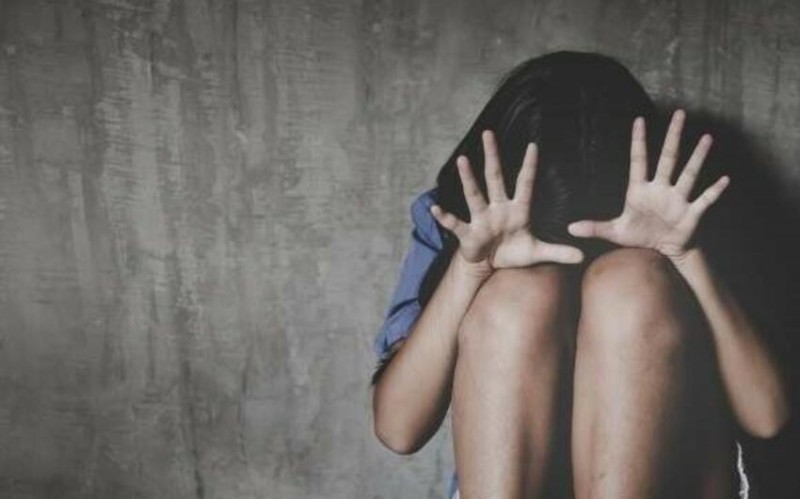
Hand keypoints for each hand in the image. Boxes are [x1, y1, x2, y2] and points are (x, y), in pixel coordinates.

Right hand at [429, 130, 584, 273]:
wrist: (490, 265)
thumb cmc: (513, 253)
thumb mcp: (537, 253)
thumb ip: (558, 252)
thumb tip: (583, 256)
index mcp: (517, 210)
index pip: (525, 184)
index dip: (529, 166)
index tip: (533, 145)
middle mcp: (497, 208)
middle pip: (495, 178)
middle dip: (492, 156)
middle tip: (488, 133)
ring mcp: (482, 219)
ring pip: (474, 194)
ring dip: (468, 178)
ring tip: (462, 160)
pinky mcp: (469, 234)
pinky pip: (455, 224)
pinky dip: (445, 218)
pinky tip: (436, 209)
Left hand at [567, 109, 729, 261]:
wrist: (660, 253)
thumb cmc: (638, 237)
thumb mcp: (615, 232)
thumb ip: (594, 228)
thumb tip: (570, 228)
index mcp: (640, 190)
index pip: (638, 160)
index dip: (638, 141)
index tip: (639, 120)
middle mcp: (661, 189)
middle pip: (668, 158)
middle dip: (673, 137)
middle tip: (680, 113)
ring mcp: (677, 199)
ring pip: (689, 174)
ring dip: (698, 157)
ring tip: (707, 138)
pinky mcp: (690, 213)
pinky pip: (705, 199)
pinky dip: (714, 191)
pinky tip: (724, 179)